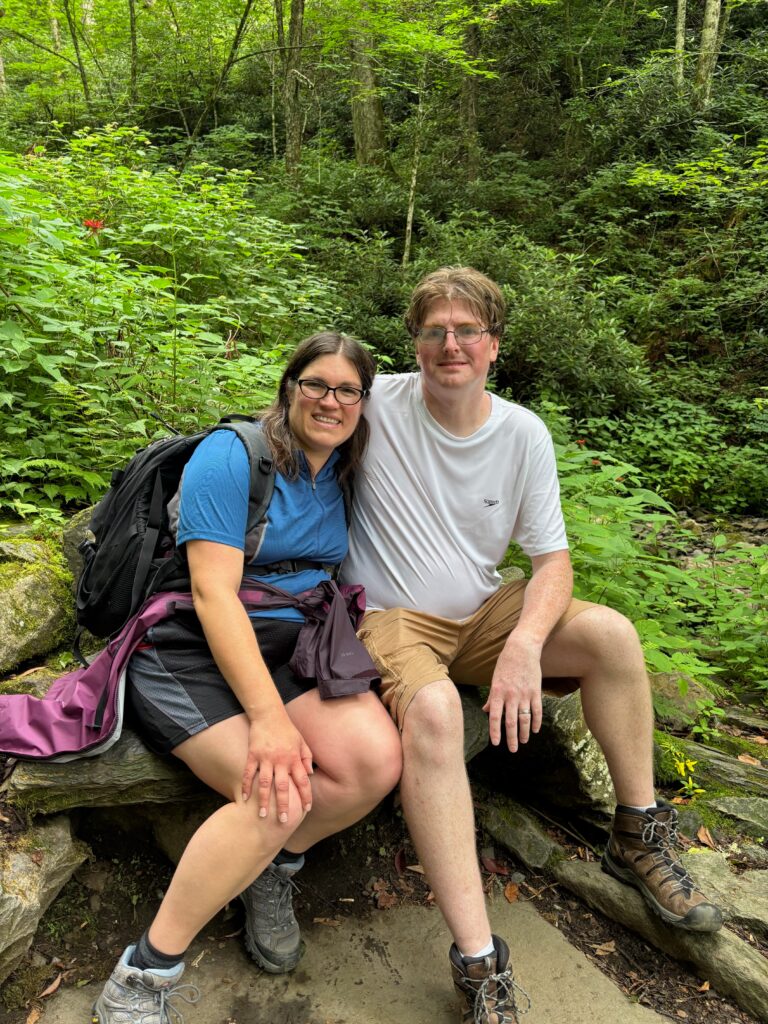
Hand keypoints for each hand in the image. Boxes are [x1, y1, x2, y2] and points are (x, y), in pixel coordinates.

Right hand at [241, 708, 313, 822]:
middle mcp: (280, 760)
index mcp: (294, 758)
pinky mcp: (252, 755)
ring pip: (264, 783)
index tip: (306, 810)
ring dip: (263, 800)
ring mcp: (265, 758)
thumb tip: (309, 775)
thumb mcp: (301, 741)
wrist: (269, 714)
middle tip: (283, 821)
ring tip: (262, 815)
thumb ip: (306, 758)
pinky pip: (248, 773)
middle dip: (283, 804)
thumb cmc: (287, 729)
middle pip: (283, 786)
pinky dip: (245, 786)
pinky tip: (244, 799)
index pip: (302, 781)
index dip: (305, 796)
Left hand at [482, 635, 543, 751]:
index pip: (495, 717)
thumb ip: (492, 697)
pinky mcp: (536, 691)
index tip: (496, 743)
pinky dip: (536, 722)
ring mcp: (525, 694)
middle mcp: (511, 695)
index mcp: (498, 692)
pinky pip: (537, 711)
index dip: (495, 731)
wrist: (522, 649)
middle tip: (513, 750)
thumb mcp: (495, 679)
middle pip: (511, 722)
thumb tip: (486, 710)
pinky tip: (535, 730)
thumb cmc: (505, 664)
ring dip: (525, 733)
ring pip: (525, 719)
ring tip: (524, 741)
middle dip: (511, 738)